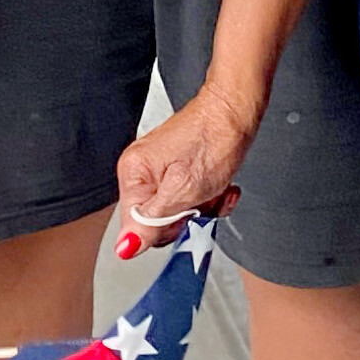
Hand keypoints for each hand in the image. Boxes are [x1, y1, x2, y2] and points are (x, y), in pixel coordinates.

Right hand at [114, 81, 256, 254]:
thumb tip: (124, 248)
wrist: (236, 111)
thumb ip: (151, 222)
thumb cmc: (213, 139)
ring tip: (217, 191)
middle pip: (157, 222)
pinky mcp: (178, 169)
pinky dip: (210, 197)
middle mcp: (141, 171)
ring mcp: (160, 169)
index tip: (185, 215)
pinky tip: (221, 187)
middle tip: (202, 201)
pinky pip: (190, 199)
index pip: (136, 227)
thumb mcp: (183, 190)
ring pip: (178, 213)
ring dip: (204, 208)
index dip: (165, 229)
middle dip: (186, 218)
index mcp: (134, 173)